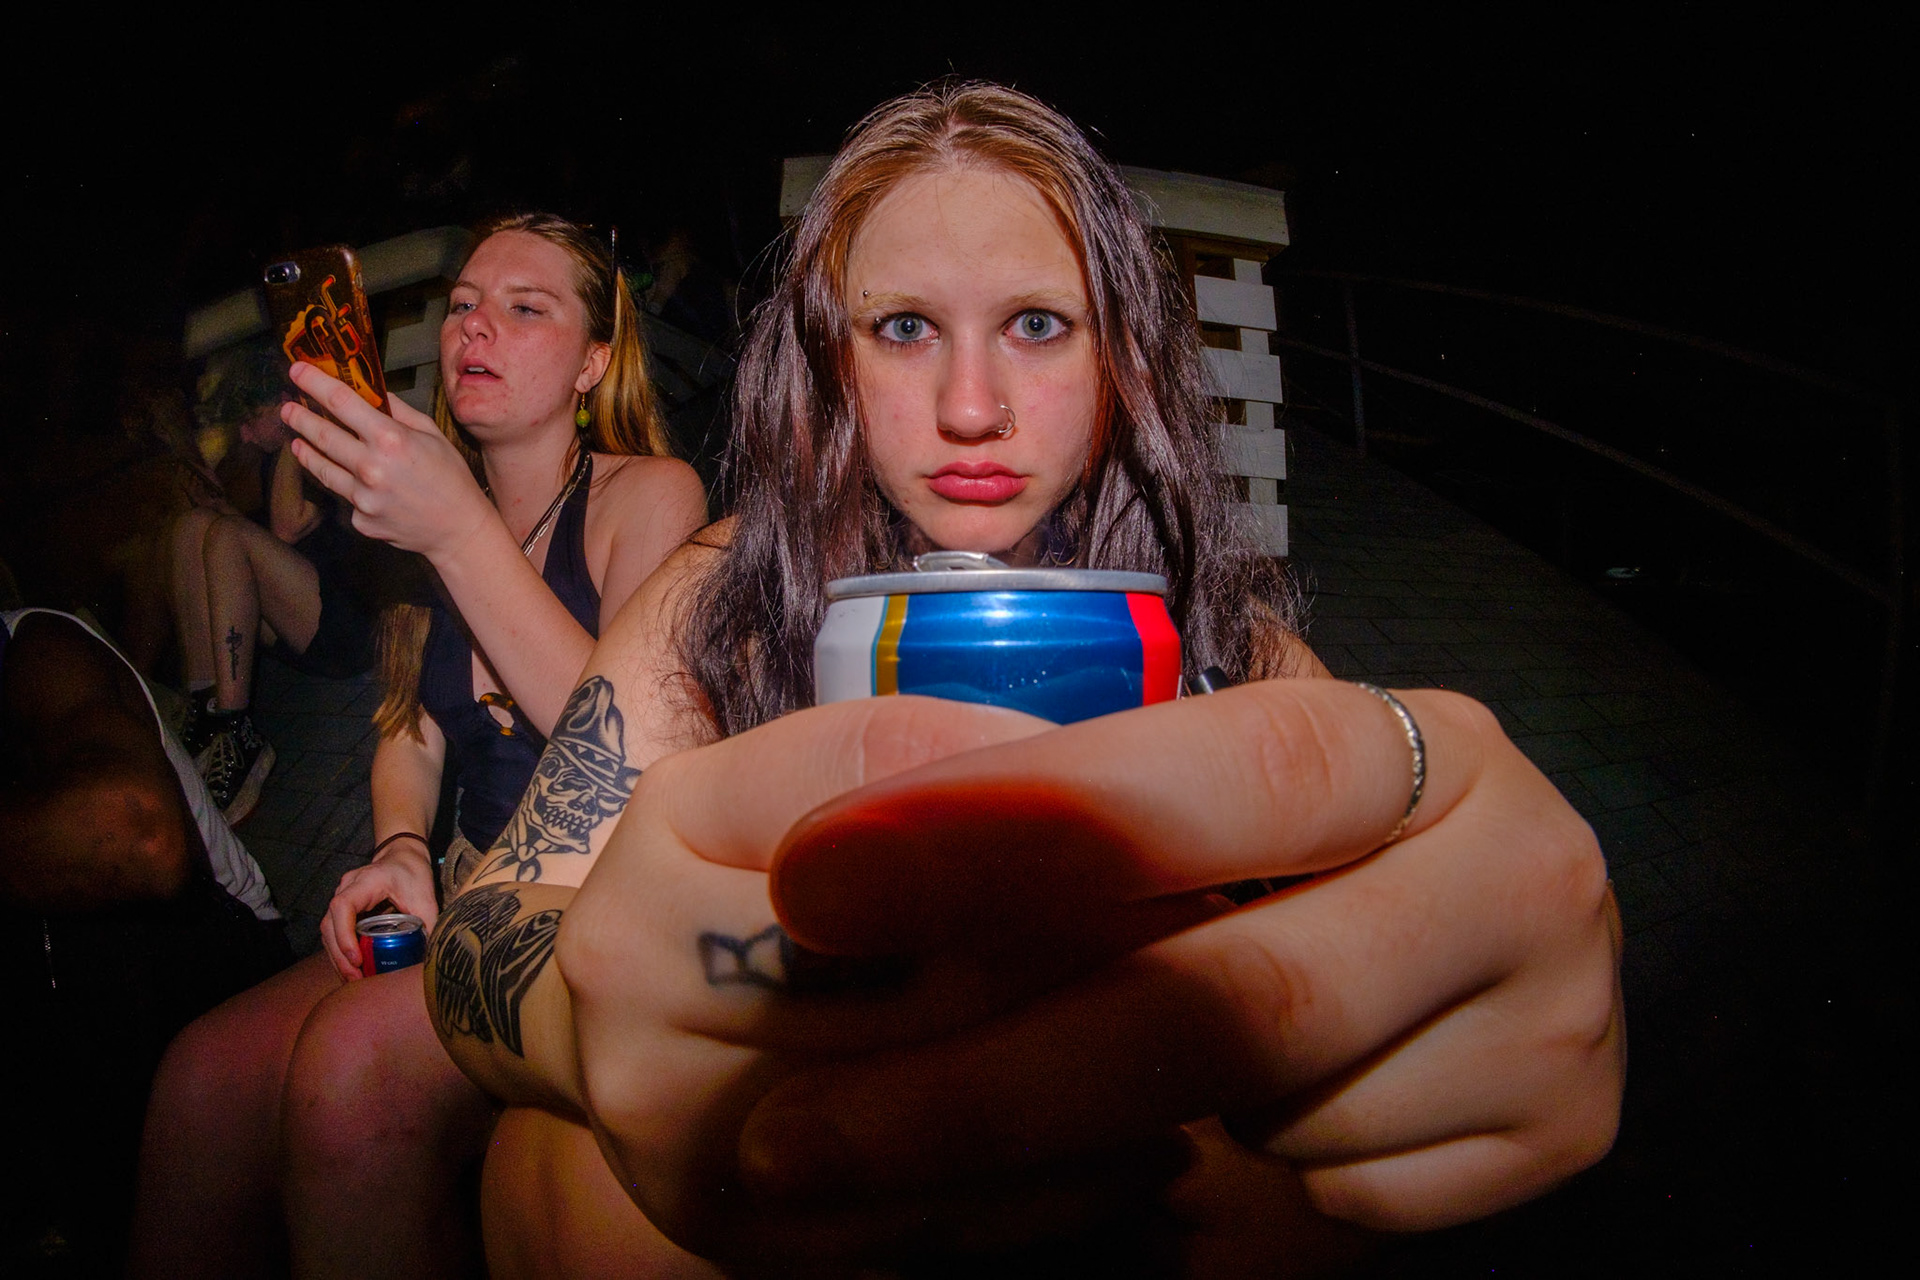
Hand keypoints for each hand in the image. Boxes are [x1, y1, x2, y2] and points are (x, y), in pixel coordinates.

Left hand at [282, 361, 492, 558]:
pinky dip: (346, 486)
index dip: (314, 383)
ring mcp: (362, 497)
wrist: (458, 530)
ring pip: (323, 468)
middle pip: (322, 435)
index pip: (340, 402)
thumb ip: (398, 412)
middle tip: (287, 408)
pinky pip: (346, 496)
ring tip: (297, 440)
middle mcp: (371, 467)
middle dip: (300, 417)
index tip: (296, 371)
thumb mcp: (432, 435)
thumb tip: (372, 393)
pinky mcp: (360, 519)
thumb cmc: (450, 478)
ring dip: (306, 450)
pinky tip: (354, 482)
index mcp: (391, 439)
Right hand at [321, 835, 438, 981]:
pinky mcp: (343, 910)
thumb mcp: (426, 897)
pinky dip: (340, 952)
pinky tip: (352, 969)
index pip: (343, 906)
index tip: (357, 958)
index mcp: (365, 881)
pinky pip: (334, 932)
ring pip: (328, 931)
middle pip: (330, 924)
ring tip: (353, 980)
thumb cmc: (413, 873)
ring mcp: (341, 898)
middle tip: (355, 979)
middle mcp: (346, 888)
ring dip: (337, 957)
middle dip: (340, 955)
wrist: (403, 856)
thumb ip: (428, 924)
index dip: (345, 934)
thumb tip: (431, 957)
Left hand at [560, 683, 1622, 1269]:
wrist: (1490, 923)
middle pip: (1228, 999)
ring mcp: (1559, 1012)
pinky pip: (1347, 1196)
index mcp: (1410, 741)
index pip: (1210, 774)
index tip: (819, 882)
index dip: (1009, 829)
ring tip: (1060, 1081)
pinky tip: (1230, 1122)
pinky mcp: (1564, 1135)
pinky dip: (1248, 1177)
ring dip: (1127, 1121)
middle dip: (987, 1080)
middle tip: (793, 1141)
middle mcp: (1520, 861)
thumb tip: (844, 827)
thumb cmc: (1292, 840)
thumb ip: (1094, 793)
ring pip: (1273, 1117)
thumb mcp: (1216, 779)